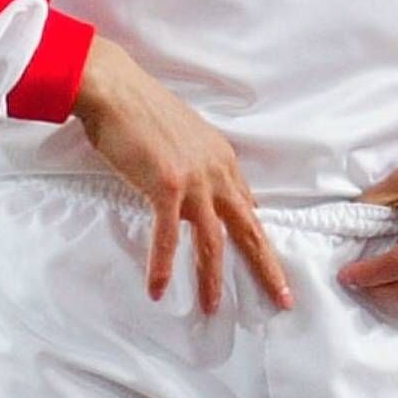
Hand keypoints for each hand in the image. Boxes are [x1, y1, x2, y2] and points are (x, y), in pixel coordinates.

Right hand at [72, 38, 291, 314]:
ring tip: (210, 308)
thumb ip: (198, 167)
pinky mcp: (167, 186)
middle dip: (267, 267)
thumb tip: (201, 195)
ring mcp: (195, 180)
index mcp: (223, 161)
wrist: (115, 88)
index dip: (259, 239)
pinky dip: (163, 265)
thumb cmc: (141, 112)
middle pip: (249, 228)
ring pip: (213, 240)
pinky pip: (169, 236)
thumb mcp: (184, 140)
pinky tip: (158, 289)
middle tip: (282, 299)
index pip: (248, 208)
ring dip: (212, 279)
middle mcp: (217, 172)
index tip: (269, 266)